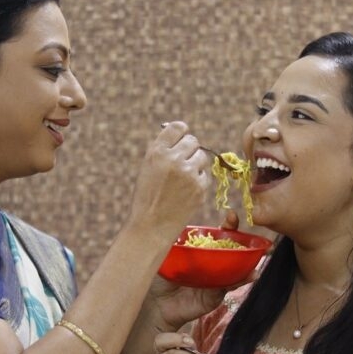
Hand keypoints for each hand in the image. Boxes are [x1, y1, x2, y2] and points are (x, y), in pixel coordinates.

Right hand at [125, 122, 210, 240]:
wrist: (151, 226)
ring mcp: (189, 173)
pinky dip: (198, 181)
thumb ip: (163, 150)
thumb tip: (182, 133)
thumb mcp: (148, 167)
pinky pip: (205, 175)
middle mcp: (173, 159)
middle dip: (189, 150)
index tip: (180, 140)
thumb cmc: (147, 196)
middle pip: (193, 141)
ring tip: (182, 179)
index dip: (181, 133)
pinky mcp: (200, 187)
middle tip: (182, 163)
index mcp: (157, 152)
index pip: (178, 127)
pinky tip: (185, 192)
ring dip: (195, 165)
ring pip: (202, 157)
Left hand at [147, 210, 254, 329]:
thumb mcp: (165, 252)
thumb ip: (174, 237)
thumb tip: (176, 214)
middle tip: (252, 236)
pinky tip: (250, 275)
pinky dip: (239, 280)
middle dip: (245, 243)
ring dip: (249, 263)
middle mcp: (211, 264)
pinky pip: (229, 286)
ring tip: (260, 256)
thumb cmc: (159, 276)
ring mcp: (215, 280)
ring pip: (236, 269)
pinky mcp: (215, 296)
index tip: (231, 216)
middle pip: (232, 251)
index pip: (218, 235)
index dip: (227, 226)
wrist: (154, 304)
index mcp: (201, 250)